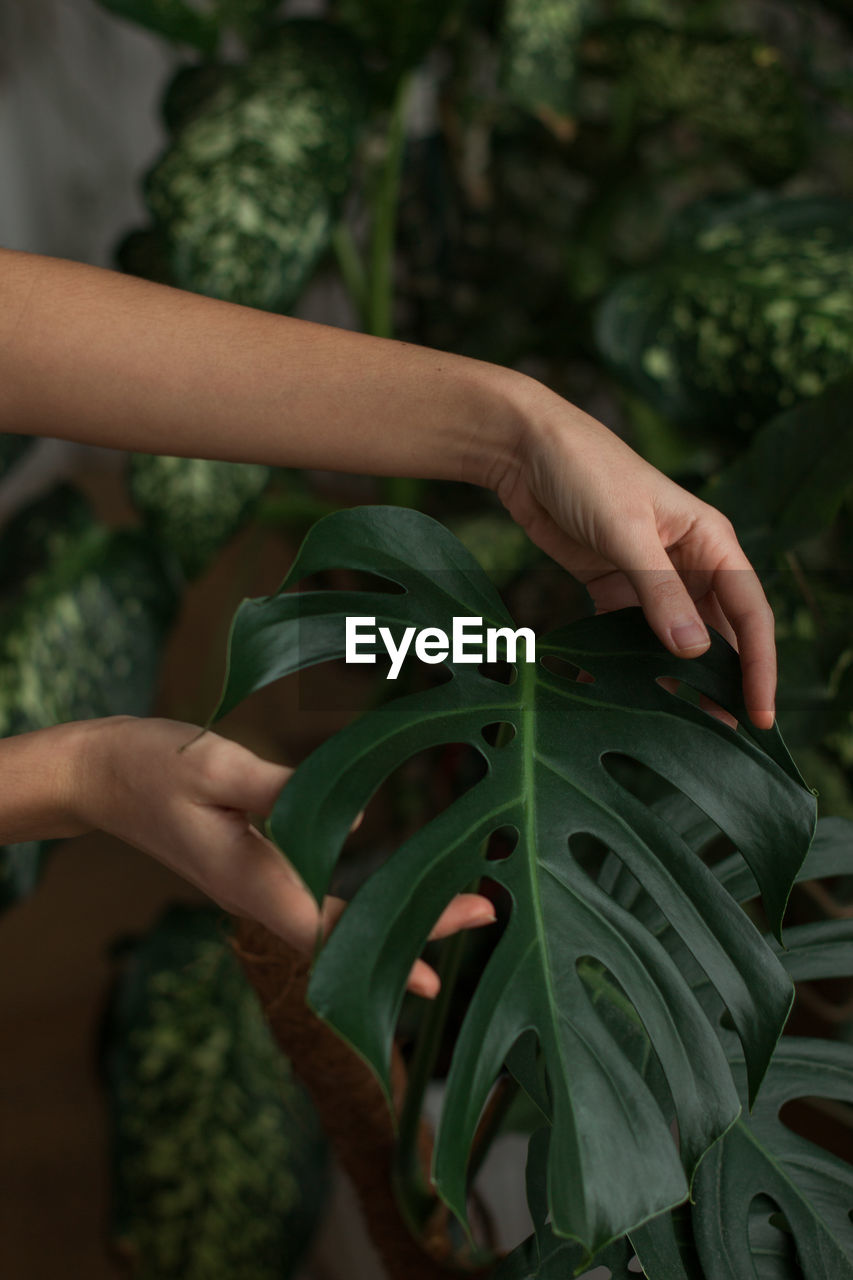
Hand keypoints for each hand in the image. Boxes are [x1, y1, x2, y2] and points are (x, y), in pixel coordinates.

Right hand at [71, 716, 495, 996]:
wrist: (99, 774)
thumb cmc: (152, 764)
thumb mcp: (214, 766)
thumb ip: (281, 793)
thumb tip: (355, 820)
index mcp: (246, 878)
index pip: (324, 931)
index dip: (380, 955)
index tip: (434, 980)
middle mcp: (256, 892)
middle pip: (343, 932)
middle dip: (413, 928)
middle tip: (484, 911)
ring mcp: (256, 884)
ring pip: (335, 918)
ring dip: (395, 912)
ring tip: (458, 899)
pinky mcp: (256, 867)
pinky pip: (319, 895)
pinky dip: (364, 895)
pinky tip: (396, 881)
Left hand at [495, 379, 774, 728]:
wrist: (526, 450)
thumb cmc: (587, 471)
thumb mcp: (626, 530)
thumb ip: (659, 591)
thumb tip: (694, 651)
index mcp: (711, 540)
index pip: (750, 613)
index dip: (759, 666)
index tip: (759, 714)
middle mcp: (688, 561)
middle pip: (717, 632)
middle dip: (723, 682)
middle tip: (724, 738)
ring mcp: (649, 576)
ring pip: (674, 639)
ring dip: (677, 678)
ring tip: (681, 729)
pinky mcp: (611, 585)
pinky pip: (627, 633)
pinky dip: (626, 662)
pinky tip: (622, 694)